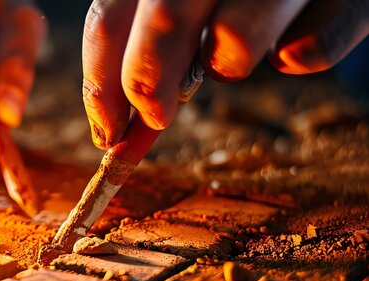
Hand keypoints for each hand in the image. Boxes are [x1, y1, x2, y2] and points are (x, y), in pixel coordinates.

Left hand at [82, 0, 368, 148]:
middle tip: (153, 116)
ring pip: (234, 41)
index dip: (101, 82)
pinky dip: (305, 52)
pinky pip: (315, 48)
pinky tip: (292, 47)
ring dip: (228, 62)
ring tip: (232, 53)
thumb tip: (119, 118)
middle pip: (164, 20)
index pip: (111, 15)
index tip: (106, 130)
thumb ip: (150, 36)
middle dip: (148, 81)